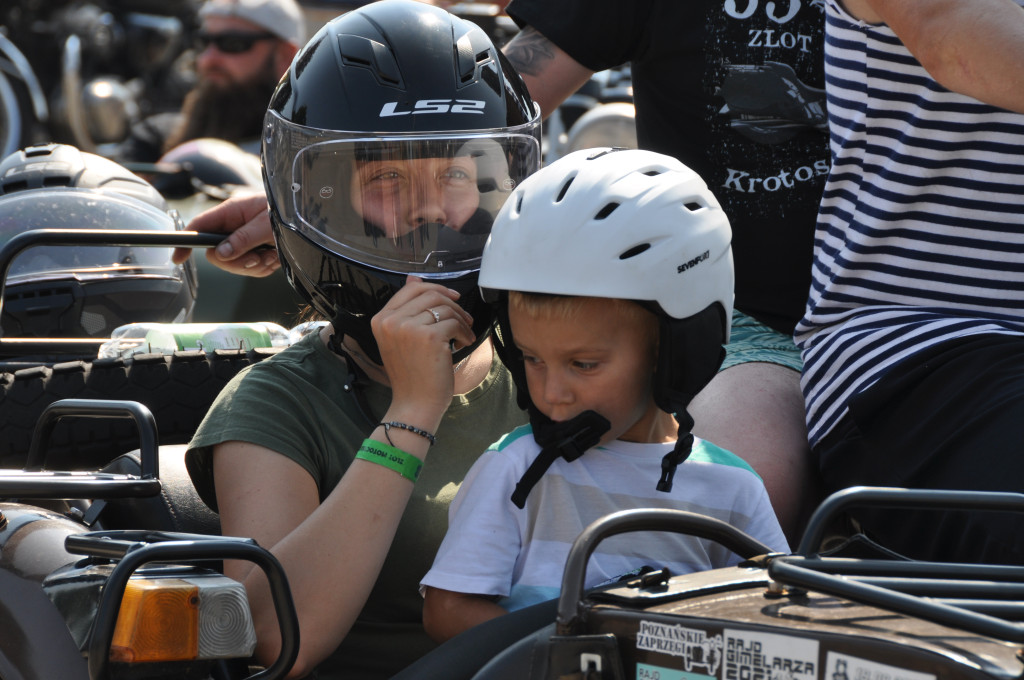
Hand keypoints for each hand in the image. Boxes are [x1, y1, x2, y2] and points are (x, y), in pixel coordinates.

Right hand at [172, 191, 279, 276]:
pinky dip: (265, 267)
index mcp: (232, 212)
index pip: (199, 227)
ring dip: (255, 265)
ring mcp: (244, 240)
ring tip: (271, 253)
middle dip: (237, 261)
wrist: (308, 215)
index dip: (186, 242)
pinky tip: (275, 256)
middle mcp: (235, 227)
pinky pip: (252, 269)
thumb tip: (220, 253)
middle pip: (218, 254)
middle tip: (257, 257)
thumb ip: (243, 238)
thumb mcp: (266, 224)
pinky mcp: (256, 251)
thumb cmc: (288, 211)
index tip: (178, 258)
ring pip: (236, 265)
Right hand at [371, 276, 476, 419]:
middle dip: (452, 304)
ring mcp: (409, 328)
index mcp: (380, 319)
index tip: (451, 298)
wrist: (414, 404)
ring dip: (461, 319)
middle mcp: (391, 321)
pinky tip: (464, 343)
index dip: (435, 289)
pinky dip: (465, 332)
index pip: (410, 289)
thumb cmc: (411, 374)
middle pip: (430, 294)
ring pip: (445, 308)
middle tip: (464, 317)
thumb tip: (414, 278)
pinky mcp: (429, 337)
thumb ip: (407, 309)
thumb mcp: (401, 338)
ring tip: (464, 334)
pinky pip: (455, 322)